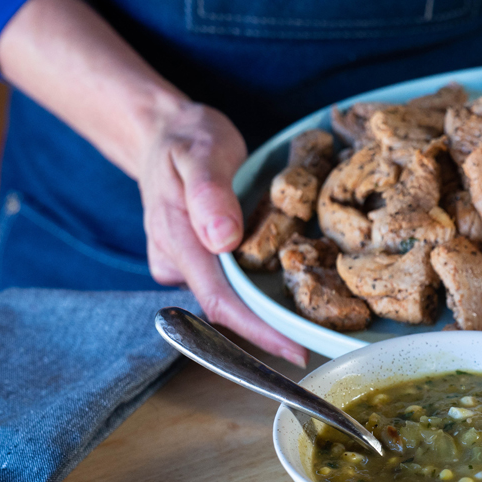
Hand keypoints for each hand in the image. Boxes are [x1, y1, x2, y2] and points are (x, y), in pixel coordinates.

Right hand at [0, 0, 306, 365]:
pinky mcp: (194, 261)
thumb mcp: (201, 150)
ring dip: (264, 312)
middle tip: (320, 342)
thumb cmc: (187, 137)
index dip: (258, 331)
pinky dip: (255, 288)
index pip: (220, 300)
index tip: (295, 351)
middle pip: (226, 311)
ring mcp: (182, 264)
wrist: (162, 130)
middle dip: (270, 331)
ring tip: (313, 319)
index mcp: (177, 238)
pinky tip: (288, 288)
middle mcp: (176, 260)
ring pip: (227, 299)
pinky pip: (226, 283)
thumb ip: (208, 192)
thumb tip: (222, 239)